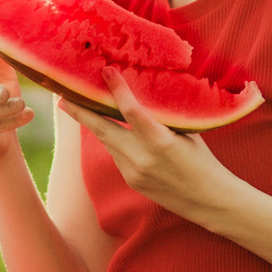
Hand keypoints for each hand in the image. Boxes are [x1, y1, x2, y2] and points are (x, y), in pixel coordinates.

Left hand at [62, 70, 236, 222]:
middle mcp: (142, 157)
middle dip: (80, 112)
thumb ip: (163, 117)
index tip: (106, 71)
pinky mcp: (131, 181)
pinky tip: (113, 131)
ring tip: (81, 107)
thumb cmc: (203, 161)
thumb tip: (145, 96)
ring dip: (96, 125)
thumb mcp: (187, 133)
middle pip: (103, 129)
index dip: (117, 89)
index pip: (132, 111)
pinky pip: (116, 155)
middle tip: (62, 97)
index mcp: (160, 141)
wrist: (209, 200)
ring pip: (108, 141)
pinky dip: (114, 141)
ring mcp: (133, 172)